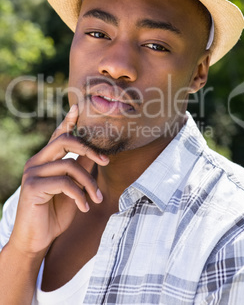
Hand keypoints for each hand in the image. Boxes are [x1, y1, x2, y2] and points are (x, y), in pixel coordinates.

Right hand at [9, 104, 108, 256]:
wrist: (37, 240)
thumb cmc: (55, 213)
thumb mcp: (73, 188)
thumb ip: (80, 169)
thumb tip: (94, 153)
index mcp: (45, 159)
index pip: (58, 135)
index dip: (68, 121)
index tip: (78, 108)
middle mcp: (36, 161)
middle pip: (64, 141)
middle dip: (88, 148)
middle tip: (105, 161)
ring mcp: (32, 173)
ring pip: (69, 164)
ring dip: (89, 182)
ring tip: (97, 198)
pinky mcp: (32, 187)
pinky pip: (64, 183)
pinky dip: (80, 195)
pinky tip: (85, 207)